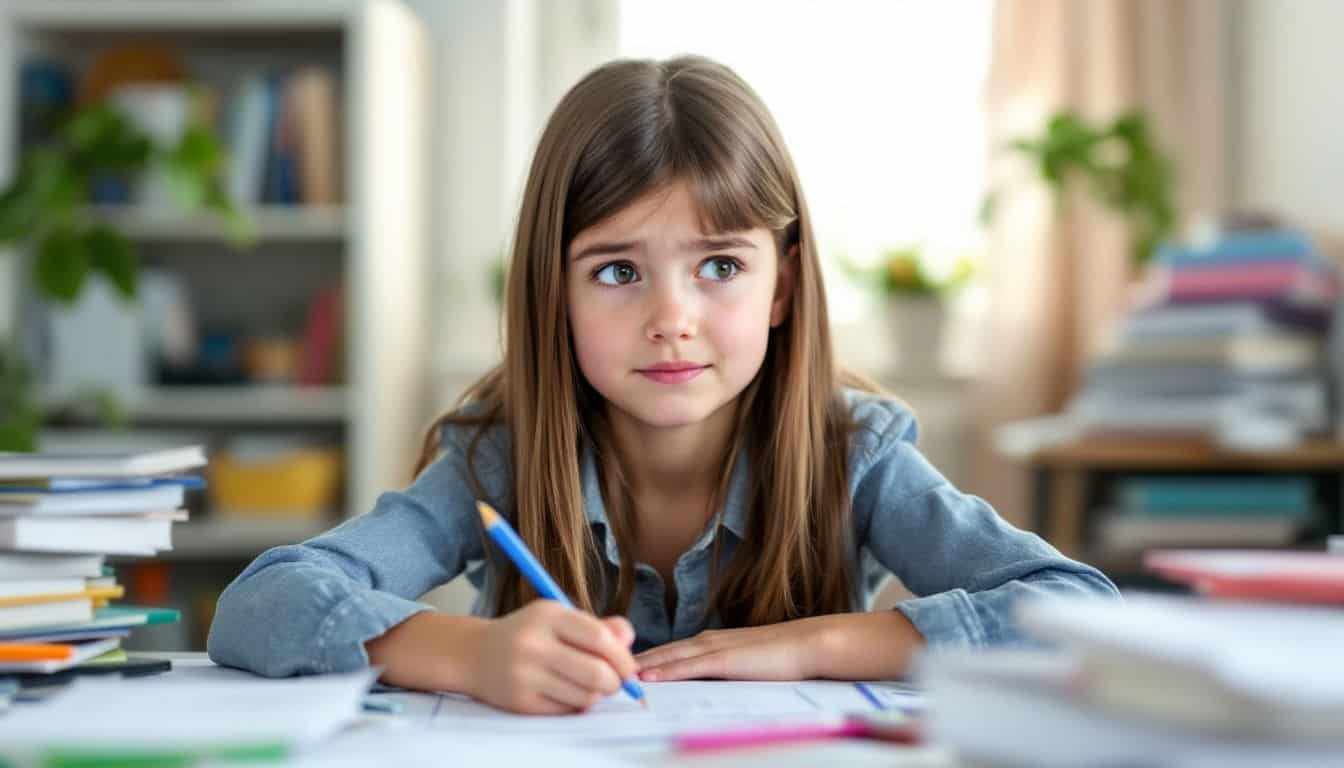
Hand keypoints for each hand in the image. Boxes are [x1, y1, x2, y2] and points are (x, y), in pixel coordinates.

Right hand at [467, 600, 637, 714]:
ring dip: (596, 695)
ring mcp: (524, 675)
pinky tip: (566, 692)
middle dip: (615, 682)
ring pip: (585, 696)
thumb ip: (599, 627)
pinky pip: (567, 711)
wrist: (477, 654)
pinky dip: (576, 705)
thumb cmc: (530, 634)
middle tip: (615, 682)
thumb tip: (629, 641)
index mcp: (548, 615)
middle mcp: (533, 644)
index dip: (622, 657)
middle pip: (596, 673)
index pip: (599, 638)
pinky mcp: (520, 702)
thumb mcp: (560, 619)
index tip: (630, 668)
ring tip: (587, 685)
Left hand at [634, 612, 924, 681]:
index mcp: (711, 642)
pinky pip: (687, 666)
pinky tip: (646, 676)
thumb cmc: (783, 657)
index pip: (668, 650)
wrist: (812, 645)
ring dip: (641, 665)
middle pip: (661, 650)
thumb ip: (722, 671)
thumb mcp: (745, 665)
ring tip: (613, 673)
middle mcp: (707, 641)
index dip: (643, 658)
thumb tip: (700, 685)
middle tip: (601, 666)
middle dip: (631, 659)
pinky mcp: (725, 659)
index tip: (617, 665)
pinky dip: (665, 670)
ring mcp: (715, 648)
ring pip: (668, 656)